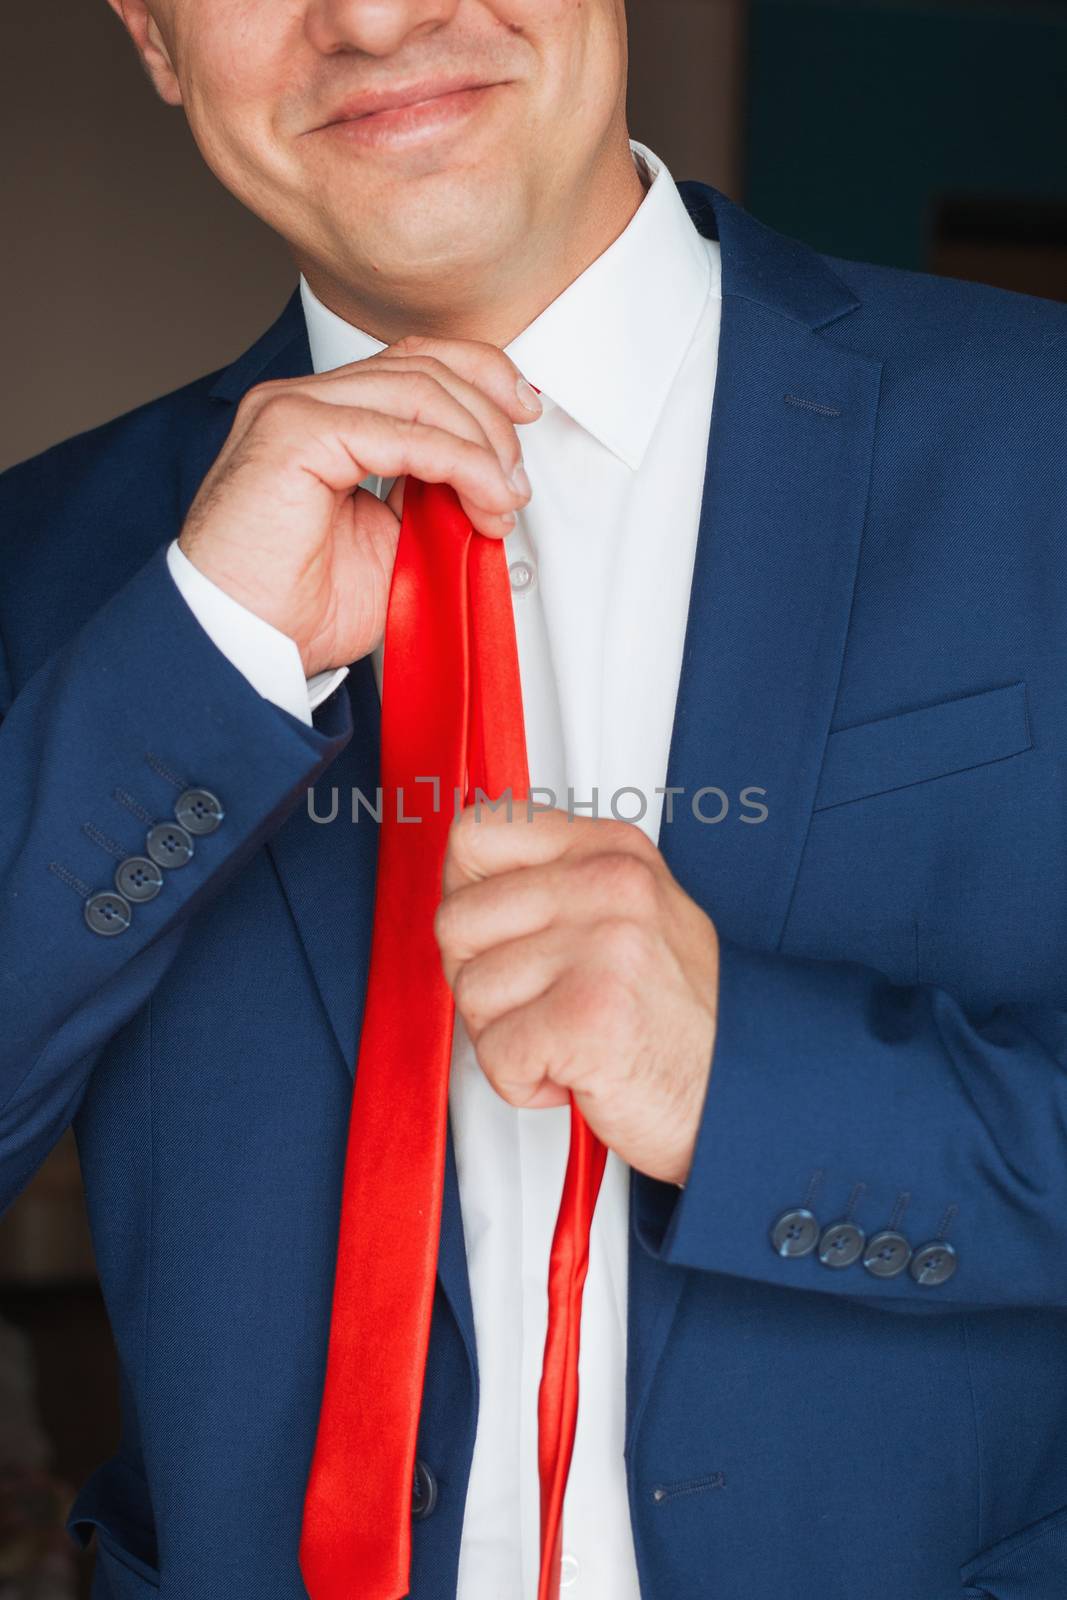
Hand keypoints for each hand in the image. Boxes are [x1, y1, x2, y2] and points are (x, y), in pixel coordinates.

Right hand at [178, 336, 541, 676]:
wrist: (240, 644)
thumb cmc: (295, 607)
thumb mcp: (389, 541)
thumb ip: (429, 497)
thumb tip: (489, 481)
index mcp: (321, 418)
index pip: (411, 362)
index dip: (479, 376)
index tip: (523, 416)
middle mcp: (302, 402)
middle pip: (423, 365)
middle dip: (490, 419)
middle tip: (515, 482)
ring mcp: (292, 409)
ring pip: (419, 389)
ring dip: (480, 445)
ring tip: (500, 499)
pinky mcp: (294, 432)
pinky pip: (402, 431)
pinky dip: (458, 462)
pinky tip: (479, 496)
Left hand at [434, 805, 718, 1186]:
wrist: (746, 1088)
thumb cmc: (679, 1015)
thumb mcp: (629, 913)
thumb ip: (555, 884)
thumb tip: (463, 880)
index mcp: (611, 850)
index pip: (478, 833)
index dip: (465, 893)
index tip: (496, 933)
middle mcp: (610, 884)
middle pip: (457, 919)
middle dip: (479, 979)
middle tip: (537, 1004)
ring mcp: (604, 946)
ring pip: (471, 990)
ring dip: (506, 1036)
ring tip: (567, 1038)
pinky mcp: (591, 1016)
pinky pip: (496, 1052)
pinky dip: (523, 1082)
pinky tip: (574, 1071)